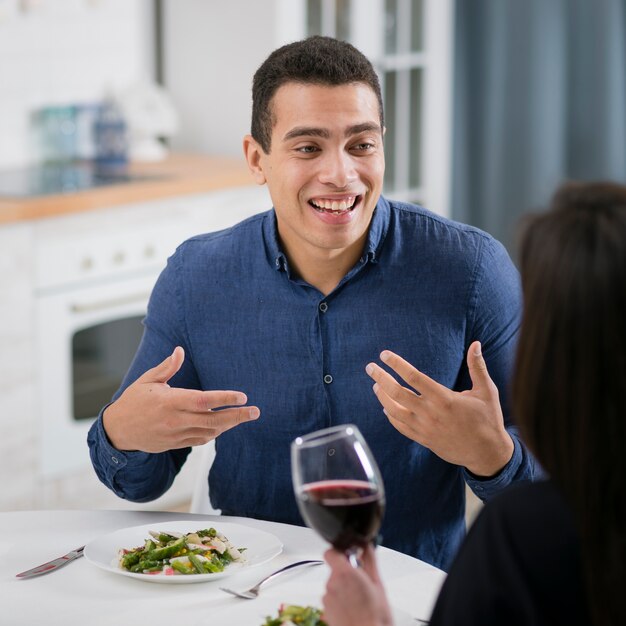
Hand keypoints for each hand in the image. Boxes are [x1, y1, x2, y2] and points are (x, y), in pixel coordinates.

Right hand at [102, 346, 259, 452]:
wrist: (117, 431)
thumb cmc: (134, 401)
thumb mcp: (148, 380)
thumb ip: (167, 367)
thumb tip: (180, 351)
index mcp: (169, 401)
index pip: (203, 400)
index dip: (225, 399)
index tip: (242, 396)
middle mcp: (175, 420)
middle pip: (212, 420)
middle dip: (237, 416)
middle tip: (255, 411)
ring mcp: (175, 435)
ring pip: (209, 432)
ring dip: (228, 425)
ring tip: (244, 416)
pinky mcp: (175, 444)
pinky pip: (200, 440)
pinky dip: (214, 433)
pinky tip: (223, 426)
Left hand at [323, 545, 392, 625]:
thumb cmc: (375, 616)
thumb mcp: (378, 583)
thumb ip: (369, 559)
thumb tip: (366, 545)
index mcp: (344, 574)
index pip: (330, 552)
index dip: (340, 552)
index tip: (350, 558)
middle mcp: (332, 584)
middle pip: (335, 570)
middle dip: (346, 573)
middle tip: (361, 583)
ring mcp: (327, 598)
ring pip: (334, 585)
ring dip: (344, 588)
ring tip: (359, 599)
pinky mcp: (326, 611)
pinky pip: (332, 598)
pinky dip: (340, 600)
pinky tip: (353, 607)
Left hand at [366, 341, 512, 476]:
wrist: (487, 454)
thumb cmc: (488, 420)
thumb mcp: (487, 391)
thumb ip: (477, 367)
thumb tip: (476, 343)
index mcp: (444, 398)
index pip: (414, 377)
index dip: (397, 364)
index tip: (385, 355)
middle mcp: (430, 413)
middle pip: (397, 393)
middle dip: (381, 378)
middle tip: (370, 367)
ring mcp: (425, 428)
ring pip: (394, 411)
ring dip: (382, 397)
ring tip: (376, 385)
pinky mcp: (423, 440)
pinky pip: (400, 427)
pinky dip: (390, 416)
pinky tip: (386, 407)